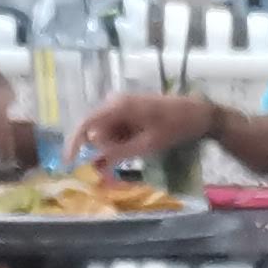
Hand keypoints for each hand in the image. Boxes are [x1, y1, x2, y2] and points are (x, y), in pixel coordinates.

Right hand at [70, 91, 215, 171]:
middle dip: (106, 150)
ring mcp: (120, 105)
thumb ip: (119, 153)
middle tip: (128, 160)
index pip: (86, 125)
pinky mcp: (126, 110)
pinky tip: (140, 144)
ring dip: (118, 147)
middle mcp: (113, 102)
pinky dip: (123, 142)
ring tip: (142, 148)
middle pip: (97, 132)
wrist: (198, 113)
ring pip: (106, 133)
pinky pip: (116, 130)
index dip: (75, 145)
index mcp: (117, 106)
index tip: (69, 164)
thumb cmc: (176, 127)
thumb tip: (94, 163)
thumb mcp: (148, 145)